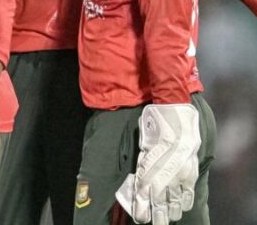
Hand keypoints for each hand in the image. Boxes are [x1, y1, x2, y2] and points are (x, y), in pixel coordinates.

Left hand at [115, 104, 200, 224]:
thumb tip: (139, 186)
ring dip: (171, 212)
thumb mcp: (142, 148)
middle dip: (156, 217)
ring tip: (167, 218)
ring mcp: (180, 175)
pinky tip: (181, 207)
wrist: (175, 117)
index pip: (144, 195)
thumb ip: (142, 168)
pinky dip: (185, 202)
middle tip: (152, 223)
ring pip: (176, 202)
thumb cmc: (154, 129)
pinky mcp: (191, 172)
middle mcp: (165, 174)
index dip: (142, 209)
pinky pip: (189, 193)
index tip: (140, 218)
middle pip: (160, 204)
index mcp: (148, 168)